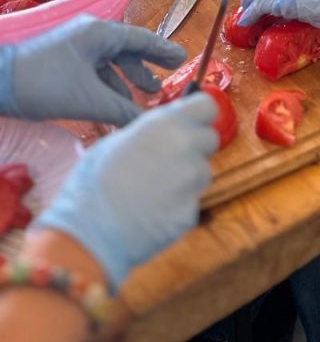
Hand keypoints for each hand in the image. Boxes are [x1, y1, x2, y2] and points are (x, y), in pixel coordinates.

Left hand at [1, 16, 186, 124]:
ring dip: (126, 81)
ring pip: (110, 63)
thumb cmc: (46, 84)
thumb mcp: (88, 99)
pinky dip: (107, 86)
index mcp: (101, 33)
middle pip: (127, 49)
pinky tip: (114, 106)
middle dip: (145, 68)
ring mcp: (76, 46)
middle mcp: (91, 34)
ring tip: (143, 98)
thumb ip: (122, 110)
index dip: (163, 51)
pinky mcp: (64, 60)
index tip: (181, 59)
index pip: (142, 39)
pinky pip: (94, 71)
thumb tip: (148, 124)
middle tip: (165, 81)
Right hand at [34, 93, 217, 288]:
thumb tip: (166, 127)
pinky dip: (177, 205)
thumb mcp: (116, 141)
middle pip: (210, 140)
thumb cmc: (92, 182)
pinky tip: (153, 211)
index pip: (207, 107)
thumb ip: (151, 131)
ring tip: (154, 189)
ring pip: (202, 172)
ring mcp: (192, 182)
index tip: (190, 124)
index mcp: (167, 124)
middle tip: (168, 159)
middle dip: (195, 147)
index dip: (199, 116)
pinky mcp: (191, 212)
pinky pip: (190, 202)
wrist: (88, 234)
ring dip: (187, 178)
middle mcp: (187, 148)